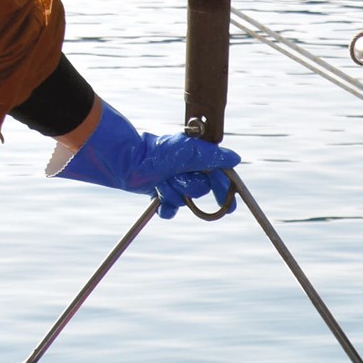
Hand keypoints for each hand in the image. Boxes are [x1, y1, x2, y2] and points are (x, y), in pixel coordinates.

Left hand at [54, 102, 240, 219]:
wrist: (127, 161)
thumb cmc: (157, 152)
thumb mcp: (189, 152)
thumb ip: (213, 156)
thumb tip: (235, 159)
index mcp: (195, 158)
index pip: (216, 176)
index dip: (223, 188)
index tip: (228, 199)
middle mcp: (185, 170)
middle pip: (201, 190)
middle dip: (189, 186)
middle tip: (177, 179)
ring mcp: (172, 182)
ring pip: (185, 200)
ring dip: (173, 192)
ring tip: (160, 181)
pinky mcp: (159, 193)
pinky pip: (171, 210)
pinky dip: (166, 208)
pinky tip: (159, 200)